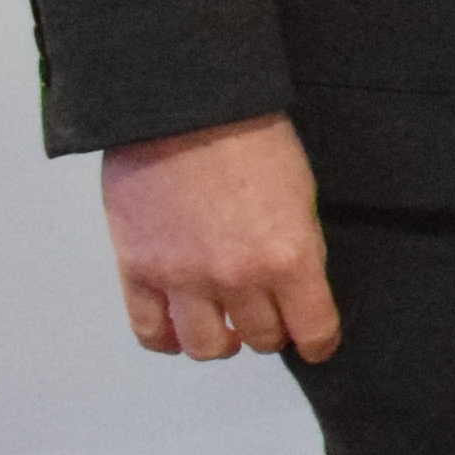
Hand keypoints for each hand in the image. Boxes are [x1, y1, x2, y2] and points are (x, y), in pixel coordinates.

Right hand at [106, 112, 336, 362]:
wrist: (184, 107)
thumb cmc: (248, 135)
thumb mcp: (301, 192)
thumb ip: (299, 247)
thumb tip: (297, 286)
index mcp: (289, 257)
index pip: (312, 329)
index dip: (317, 340)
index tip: (315, 342)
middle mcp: (237, 277)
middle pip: (261, 339)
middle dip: (270, 331)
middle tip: (266, 318)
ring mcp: (184, 278)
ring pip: (207, 347)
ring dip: (221, 341)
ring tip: (223, 325)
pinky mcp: (138, 271)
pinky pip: (150, 332)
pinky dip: (166, 340)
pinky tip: (177, 329)